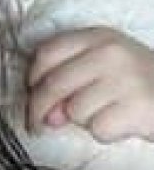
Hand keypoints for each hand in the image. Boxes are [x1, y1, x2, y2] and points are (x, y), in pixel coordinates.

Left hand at [26, 28, 153, 143]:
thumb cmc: (137, 84)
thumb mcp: (105, 67)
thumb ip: (70, 80)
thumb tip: (44, 114)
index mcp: (98, 36)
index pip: (47, 53)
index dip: (33, 78)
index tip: (31, 94)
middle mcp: (110, 52)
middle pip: (54, 84)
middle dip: (40, 110)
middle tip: (39, 126)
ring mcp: (125, 78)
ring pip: (75, 110)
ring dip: (85, 121)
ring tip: (108, 112)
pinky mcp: (137, 106)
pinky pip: (98, 129)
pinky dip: (106, 133)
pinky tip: (123, 123)